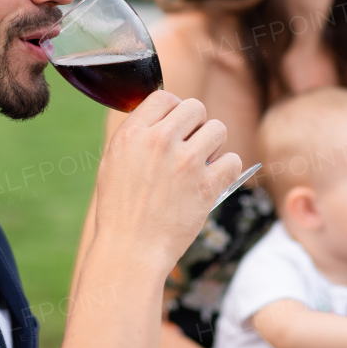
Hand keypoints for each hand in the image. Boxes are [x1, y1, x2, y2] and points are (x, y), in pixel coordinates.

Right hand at [91, 91, 241, 274]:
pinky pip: (233, 160)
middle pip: (195, 107)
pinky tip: (213, 180)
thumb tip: (165, 114)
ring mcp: (185, 162)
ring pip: (218, 129)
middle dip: (196, 124)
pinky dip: (226, 169)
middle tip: (189, 146)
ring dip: (214, 145)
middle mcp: (159, 141)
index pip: (165, 97)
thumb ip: (138, 134)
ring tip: (201, 163)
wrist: (131, 250)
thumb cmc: (120, 209)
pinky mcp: (207, 185)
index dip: (174, 110)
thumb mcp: (114, 161)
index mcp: (133, 133)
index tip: (175, 127)